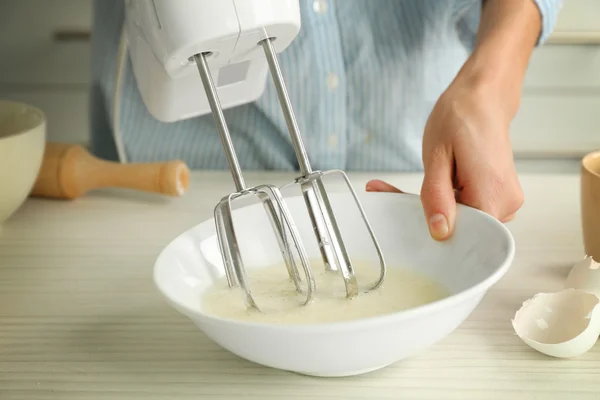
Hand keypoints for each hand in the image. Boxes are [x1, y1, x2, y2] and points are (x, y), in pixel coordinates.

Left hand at [366, 74, 523, 240]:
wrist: (484, 97)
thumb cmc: (461, 117)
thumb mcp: (437, 156)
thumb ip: (437, 196)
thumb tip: (440, 231)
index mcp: (492, 195)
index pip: (460, 234)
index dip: (429, 227)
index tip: (401, 208)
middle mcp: (506, 204)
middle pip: (461, 228)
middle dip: (427, 213)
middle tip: (389, 191)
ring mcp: (505, 202)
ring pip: (463, 219)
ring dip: (437, 204)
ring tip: (420, 179)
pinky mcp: (499, 196)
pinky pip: (469, 208)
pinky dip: (448, 199)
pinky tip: (438, 180)